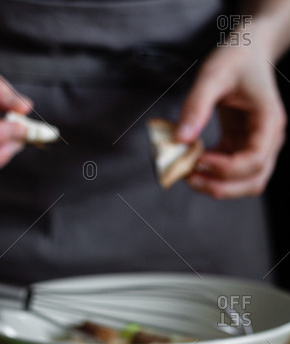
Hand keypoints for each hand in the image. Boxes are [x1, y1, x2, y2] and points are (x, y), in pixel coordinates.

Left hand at [175, 44, 286, 198]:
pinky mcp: (242, 149)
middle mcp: (269, 139)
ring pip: (245, 185)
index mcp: (269, 121)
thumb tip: (180, 139)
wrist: (248, 51)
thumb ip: (196, 106)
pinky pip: (230, 174)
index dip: (225, 168)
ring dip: (217, 187)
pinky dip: (212, 176)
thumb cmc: (236, 58)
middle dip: (219, 186)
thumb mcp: (213, 74)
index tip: (197, 160)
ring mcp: (258, 146)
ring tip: (188, 174)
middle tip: (188, 176)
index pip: (255, 160)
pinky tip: (191, 163)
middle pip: (253, 181)